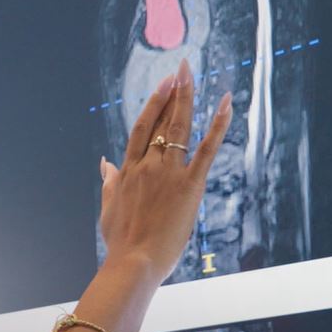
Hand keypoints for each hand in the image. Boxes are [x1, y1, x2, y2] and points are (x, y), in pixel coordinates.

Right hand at [97, 59, 232, 283]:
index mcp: (128, 171)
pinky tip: (226, 104)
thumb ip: (108, 183)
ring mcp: (168, 173)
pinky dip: (217, 125)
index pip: (141, 129)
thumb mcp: (108, 208)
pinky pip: (206, 149)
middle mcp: (147, 166)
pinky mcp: (189, 186)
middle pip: (159, 120)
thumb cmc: (121, 242)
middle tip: (181, 68)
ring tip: (192, 74)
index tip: (163, 85)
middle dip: (172, 92)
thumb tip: (104, 164)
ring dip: (186, 98)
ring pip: (178, 127)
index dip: (153, 104)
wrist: (133, 262)